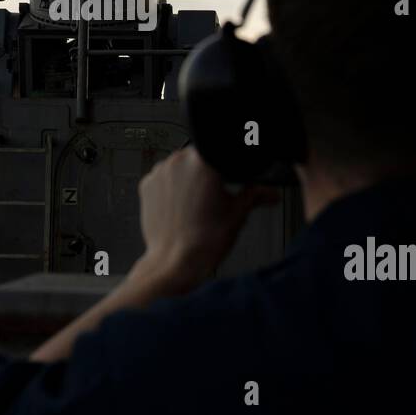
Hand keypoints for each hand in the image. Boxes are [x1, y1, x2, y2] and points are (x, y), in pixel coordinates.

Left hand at [132, 147, 275, 293]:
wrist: (175, 263)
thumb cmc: (203, 241)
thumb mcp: (238, 214)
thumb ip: (255, 195)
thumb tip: (269, 193)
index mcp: (203, 161)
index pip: (221, 151)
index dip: (228, 165)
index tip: (229, 177)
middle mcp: (178, 162)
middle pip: (199, 158)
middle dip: (207, 173)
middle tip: (214, 197)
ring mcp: (159, 173)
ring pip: (179, 167)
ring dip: (188, 179)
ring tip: (197, 206)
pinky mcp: (146, 185)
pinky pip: (163, 179)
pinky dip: (171, 189)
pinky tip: (181, 208)